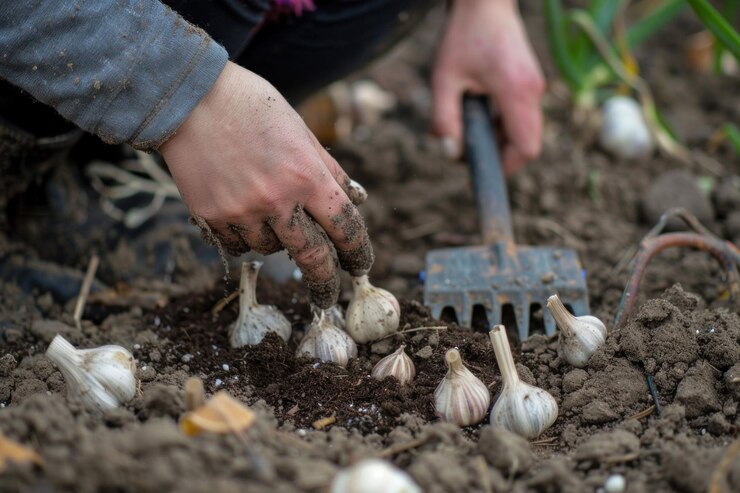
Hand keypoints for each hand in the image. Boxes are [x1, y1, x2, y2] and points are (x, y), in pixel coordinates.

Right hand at [160, 62, 372, 307]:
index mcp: (307, 175)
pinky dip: (244, 236)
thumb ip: (330, 170)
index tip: (360, 265)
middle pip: (312, 257)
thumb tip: (357, 200)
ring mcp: (242, 212)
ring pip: (270, 250)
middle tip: (328, 293)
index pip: (345, 227)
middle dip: (325, 280)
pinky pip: (237, 245)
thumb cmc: (251, 106)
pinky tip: (240, 210)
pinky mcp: (211, 217)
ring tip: (263, 206)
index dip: (358, 252)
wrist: (188, 98)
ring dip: (276, 240)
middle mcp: (277, 199)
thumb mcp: (301, 130)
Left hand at [432, 0, 545, 173]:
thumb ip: (444, 118)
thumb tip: (450, 153)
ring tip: (467, 129)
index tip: (480, 172)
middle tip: (467, 152)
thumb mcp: (443, 77)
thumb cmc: (463, 35)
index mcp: (516, 91)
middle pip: (527, 144)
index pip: (526, 148)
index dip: (506, 167)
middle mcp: (533, 91)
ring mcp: (535, 87)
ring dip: (498, 140)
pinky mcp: (530, 84)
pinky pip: (521, 117)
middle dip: (499, 156)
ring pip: (524, 132)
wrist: (485, 2)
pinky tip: (477, 114)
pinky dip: (501, 126)